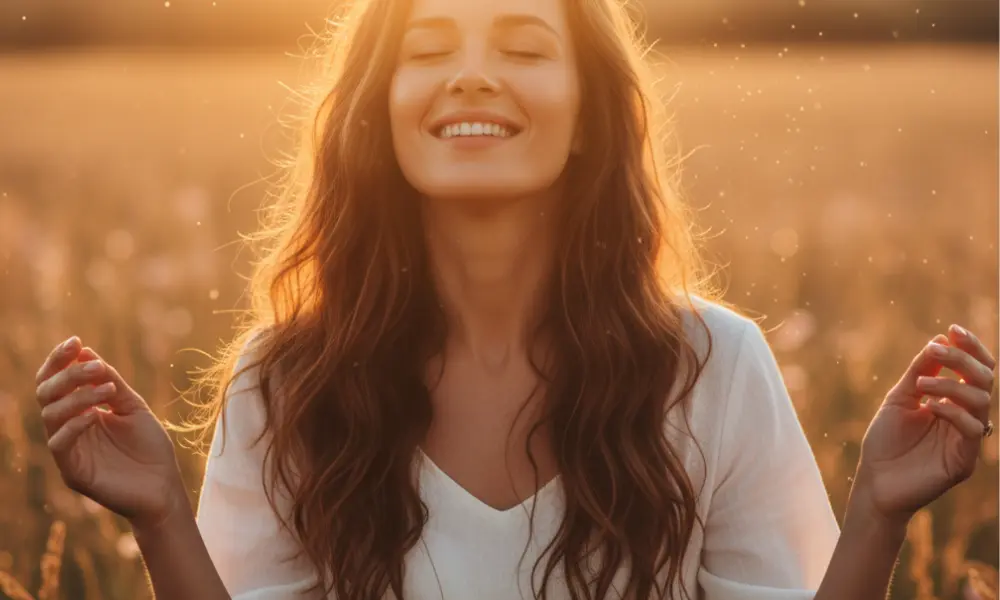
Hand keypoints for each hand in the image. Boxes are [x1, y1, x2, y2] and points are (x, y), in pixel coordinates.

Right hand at [35, 336, 187, 529]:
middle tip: (96, 367)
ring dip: (77, 396)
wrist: (164, 486)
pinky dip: (75, 424)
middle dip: (68, 375)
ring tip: (107, 389)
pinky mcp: (73, 472)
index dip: (59, 360)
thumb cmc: (150, 447)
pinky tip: (97, 415)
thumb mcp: (133, 406)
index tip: (75, 341)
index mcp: (78, 412)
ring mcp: (68, 451)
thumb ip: (111, 382)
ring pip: (50, 415)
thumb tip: (86, 352)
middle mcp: (67, 429)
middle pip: (46, 394)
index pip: (55, 382)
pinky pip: (59, 444)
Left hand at [854, 324, 995, 523]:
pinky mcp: (964, 461)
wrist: (874, 482)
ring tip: (922, 384)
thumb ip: (919, 372)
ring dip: (952, 385)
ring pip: (981, 401)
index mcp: (954, 402)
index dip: (971, 348)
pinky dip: (953, 411)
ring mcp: (968, 439)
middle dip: (964, 360)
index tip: (952, 330)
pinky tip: (930, 407)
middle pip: (985, 380)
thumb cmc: (885, 441)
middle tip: (939, 352)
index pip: (976, 370)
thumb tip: (939, 341)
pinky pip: (973, 429)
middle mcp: (967, 418)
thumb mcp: (899, 398)